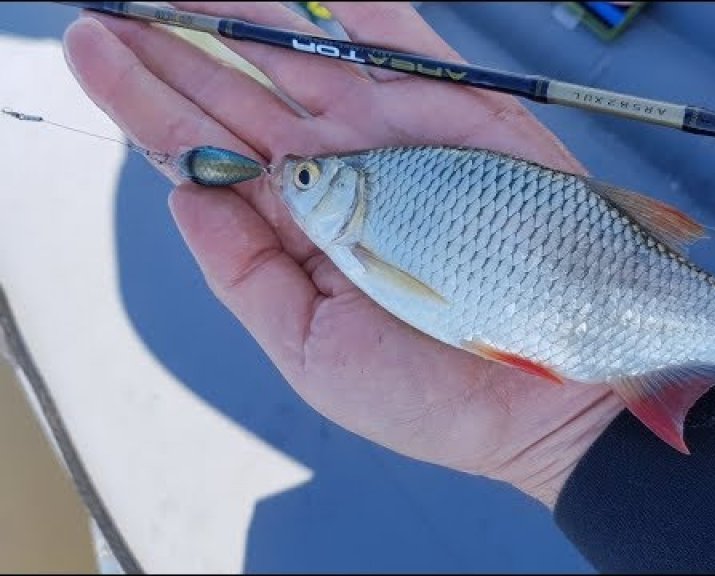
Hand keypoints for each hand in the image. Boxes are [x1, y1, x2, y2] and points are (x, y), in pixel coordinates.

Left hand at [63, 2, 623, 507]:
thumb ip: (245, 274)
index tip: (97, 53)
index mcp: (299, 229)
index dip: (149, 102)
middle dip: (178, 48)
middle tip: (114, 6)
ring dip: (249, 15)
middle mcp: (342, 174)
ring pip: (309, 54)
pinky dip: (361, 10)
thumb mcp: (311, 353)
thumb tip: (185, 194)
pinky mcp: (462, 118)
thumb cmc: (434, 396)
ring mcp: (400, 139)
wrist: (547, 405)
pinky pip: (406, 46)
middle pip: (244, 92)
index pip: (209, 153)